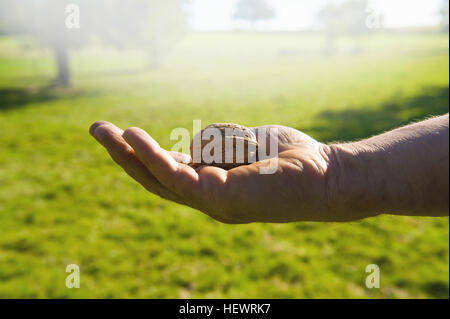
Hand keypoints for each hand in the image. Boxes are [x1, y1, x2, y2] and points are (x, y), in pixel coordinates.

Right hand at [90, 121, 344, 223]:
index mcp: (213, 183)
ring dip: (132, 156)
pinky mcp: (220, 199)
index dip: (141, 153)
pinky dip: (155, 159)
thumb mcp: (247, 141)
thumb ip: (219, 143)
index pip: (168, 171)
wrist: (327, 176)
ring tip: (111, 132)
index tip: (121, 132)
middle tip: (96, 130)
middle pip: (155, 179)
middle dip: (123, 156)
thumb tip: (195, 145)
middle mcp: (207, 196)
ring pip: (160, 181)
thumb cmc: (289, 159)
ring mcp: (212, 202)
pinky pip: (179, 179)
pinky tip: (136, 140)